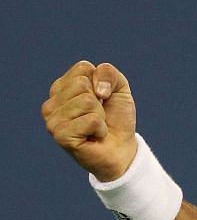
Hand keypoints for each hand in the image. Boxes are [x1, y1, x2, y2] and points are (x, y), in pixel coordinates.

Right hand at [42, 60, 137, 181]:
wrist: (122, 150)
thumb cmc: (116, 119)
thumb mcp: (119, 88)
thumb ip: (108, 72)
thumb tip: (97, 90)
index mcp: (61, 87)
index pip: (82, 68)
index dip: (101, 83)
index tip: (102, 100)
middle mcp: (52, 103)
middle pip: (82, 83)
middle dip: (100, 101)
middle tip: (98, 117)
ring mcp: (53, 120)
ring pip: (87, 101)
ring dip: (100, 116)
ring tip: (96, 127)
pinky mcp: (61, 135)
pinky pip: (91, 120)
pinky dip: (101, 129)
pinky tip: (94, 137)